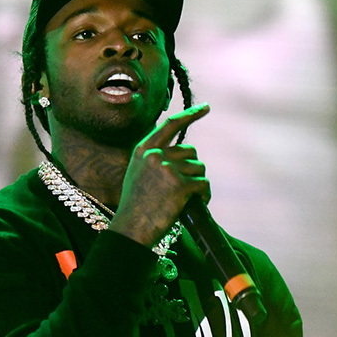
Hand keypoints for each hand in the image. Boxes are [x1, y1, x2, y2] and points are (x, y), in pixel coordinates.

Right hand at [110, 104, 210, 246]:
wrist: (131, 228)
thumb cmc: (135, 207)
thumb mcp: (138, 174)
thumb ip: (155, 160)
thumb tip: (183, 155)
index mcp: (144, 150)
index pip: (171, 125)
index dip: (191, 115)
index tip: (206, 108)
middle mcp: (156, 155)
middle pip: (191, 152)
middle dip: (193, 168)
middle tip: (186, 188)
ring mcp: (168, 169)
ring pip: (199, 169)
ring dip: (198, 184)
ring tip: (187, 199)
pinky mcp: (179, 185)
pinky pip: (202, 184)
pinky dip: (204, 195)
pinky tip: (197, 204)